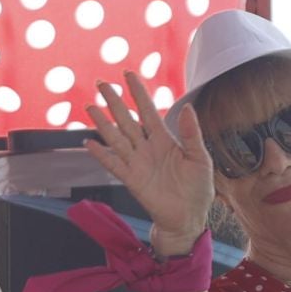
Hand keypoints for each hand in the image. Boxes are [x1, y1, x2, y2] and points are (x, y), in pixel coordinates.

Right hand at [84, 72, 214, 251]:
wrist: (189, 216)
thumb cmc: (198, 188)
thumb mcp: (201, 158)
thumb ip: (192, 133)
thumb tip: (187, 107)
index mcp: (165, 140)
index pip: (148, 110)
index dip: (138, 93)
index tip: (129, 75)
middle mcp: (147, 148)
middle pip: (127, 120)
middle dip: (115, 101)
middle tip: (101, 84)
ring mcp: (137, 163)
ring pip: (116, 138)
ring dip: (103, 123)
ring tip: (90, 107)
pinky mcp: (131, 179)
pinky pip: (113, 164)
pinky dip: (100, 154)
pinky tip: (89, 143)